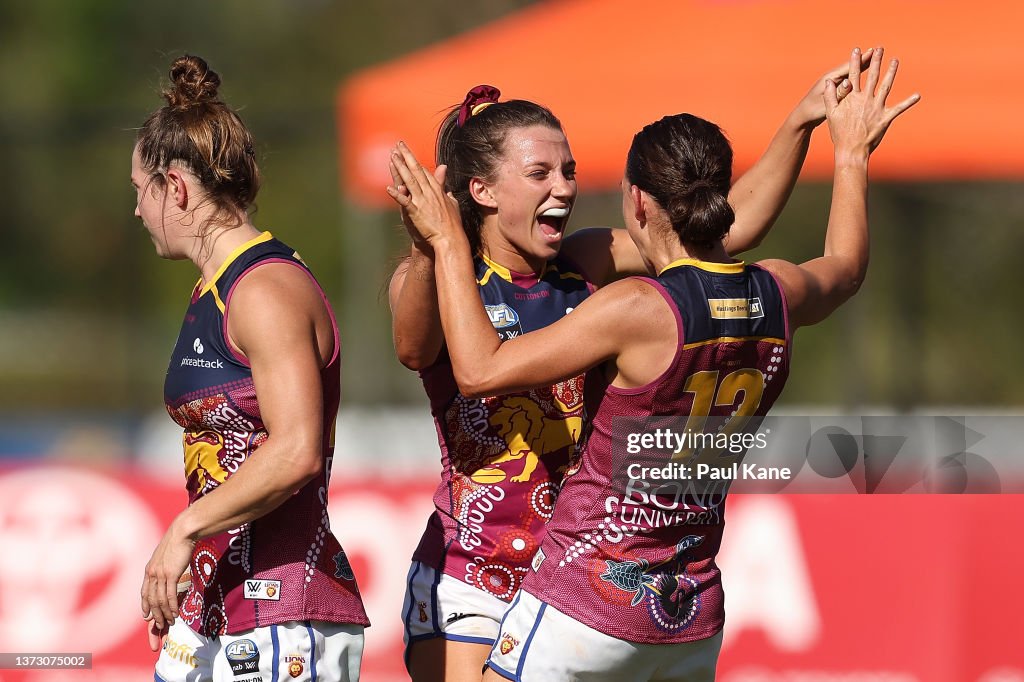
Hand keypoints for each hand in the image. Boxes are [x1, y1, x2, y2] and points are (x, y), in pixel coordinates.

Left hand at [140, 518, 194, 644]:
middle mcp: (152, 573)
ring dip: (164, 613)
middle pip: (151, 599)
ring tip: (168, 622)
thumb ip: (165, 564)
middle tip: (158, 625)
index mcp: (150, 569)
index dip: (145, 605)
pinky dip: (172, 607)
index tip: (146, 616)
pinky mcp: (171, 574)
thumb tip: (169, 569)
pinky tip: (175, 613)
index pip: (144, 592)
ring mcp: (161, 574)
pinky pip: (170, 595)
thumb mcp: (167, 554)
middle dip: (154, 614)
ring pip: (160, 600)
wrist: (183, 531)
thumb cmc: (178, 540)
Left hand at [386, 141, 465, 248]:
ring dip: (400, 168)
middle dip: (407, 157)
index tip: (408, 153)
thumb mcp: (453, 205)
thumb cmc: (453, 225)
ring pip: (410, 181)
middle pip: (416, 171)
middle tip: (398, 145)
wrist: (451, 239)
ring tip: (393, 157)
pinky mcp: (416, 212)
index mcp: (437, 191)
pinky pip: (405, 202)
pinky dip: (397, 194)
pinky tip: (389, 188)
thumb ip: (448, 194)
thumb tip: (449, 190)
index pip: (425, 172)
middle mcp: (430, 193)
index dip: (415, 161)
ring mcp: (422, 202)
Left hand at [792, 48, 874, 128]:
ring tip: (874, 58)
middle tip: (877, 50)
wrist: (803, 118)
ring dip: (863, 66)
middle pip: (851, 67)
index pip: (848, 67)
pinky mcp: (835, 90)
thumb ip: (838, 94)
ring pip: (851, 73)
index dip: (861, 60)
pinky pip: (850, 80)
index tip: (872, 51)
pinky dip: (858, 75)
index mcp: (829, 80)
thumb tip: (849, 83)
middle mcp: (832, 79)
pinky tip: (865, 74)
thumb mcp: (826, 104)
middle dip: (864, 59)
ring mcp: (833, 84)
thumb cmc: (812, 112)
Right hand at [825, 47, 920, 161]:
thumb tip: (829, 82)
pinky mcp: (886, 118)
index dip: (855, 62)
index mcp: (852, 98)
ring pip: (887, 86)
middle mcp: (866, 100)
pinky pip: (900, 108)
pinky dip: (909, 102)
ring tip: (895, 61)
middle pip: (873, 76)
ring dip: (892, 73)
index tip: (857, 50)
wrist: (851, 150)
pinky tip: (917, 95)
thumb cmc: (840, 134)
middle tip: (880, 49)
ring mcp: (877, 108)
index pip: (853, 76)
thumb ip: (830, 97)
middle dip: (876, 61)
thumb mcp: (831, 114)